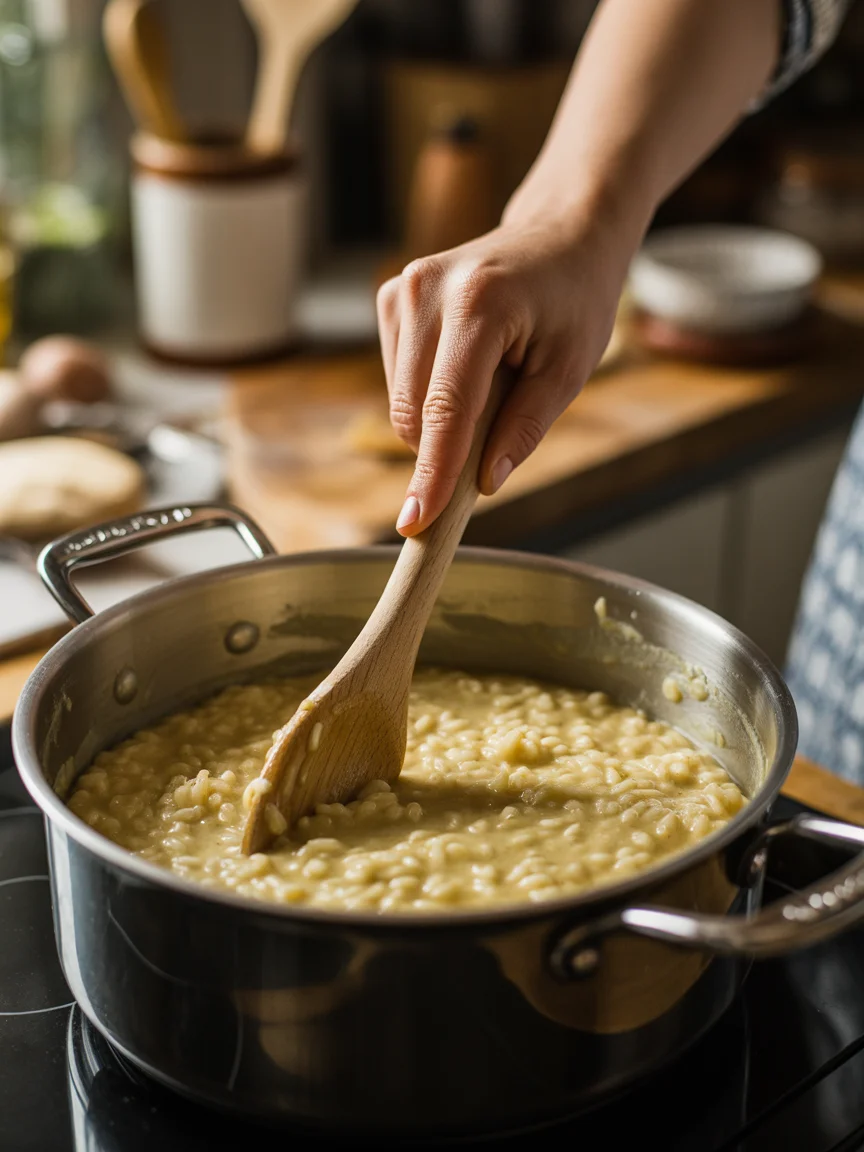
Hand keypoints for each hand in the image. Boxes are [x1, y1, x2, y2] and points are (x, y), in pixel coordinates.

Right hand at [376, 204, 634, 536]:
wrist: (561, 233)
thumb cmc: (575, 299)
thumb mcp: (570, 369)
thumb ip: (525, 428)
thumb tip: (484, 483)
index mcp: (480, 303)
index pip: (447, 409)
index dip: (432, 474)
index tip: (416, 522)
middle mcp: (428, 290)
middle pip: (415, 413)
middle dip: (447, 448)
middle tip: (499, 430)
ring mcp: (402, 289)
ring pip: (402, 403)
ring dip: (440, 419)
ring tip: (493, 379)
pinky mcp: (391, 297)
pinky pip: (398, 382)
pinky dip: (429, 395)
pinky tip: (468, 365)